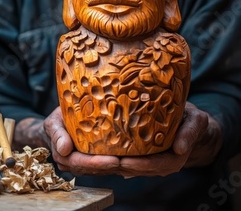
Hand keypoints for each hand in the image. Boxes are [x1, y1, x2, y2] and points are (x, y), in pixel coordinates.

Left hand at [44, 102, 222, 177]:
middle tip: (99, 159)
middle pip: (134, 168)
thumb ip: (190, 132)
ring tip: (91, 155)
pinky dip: (108, 155)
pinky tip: (94, 149)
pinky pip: (121, 156)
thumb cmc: (190, 118)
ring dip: (108, 162)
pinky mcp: (136, 152)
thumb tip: (180, 147)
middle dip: (117, 165)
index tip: (124, 161)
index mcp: (172, 158)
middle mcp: (157, 163)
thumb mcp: (196, 121)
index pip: (153, 166)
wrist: (186, 119)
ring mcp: (145, 160)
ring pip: (124, 165)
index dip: (139, 165)